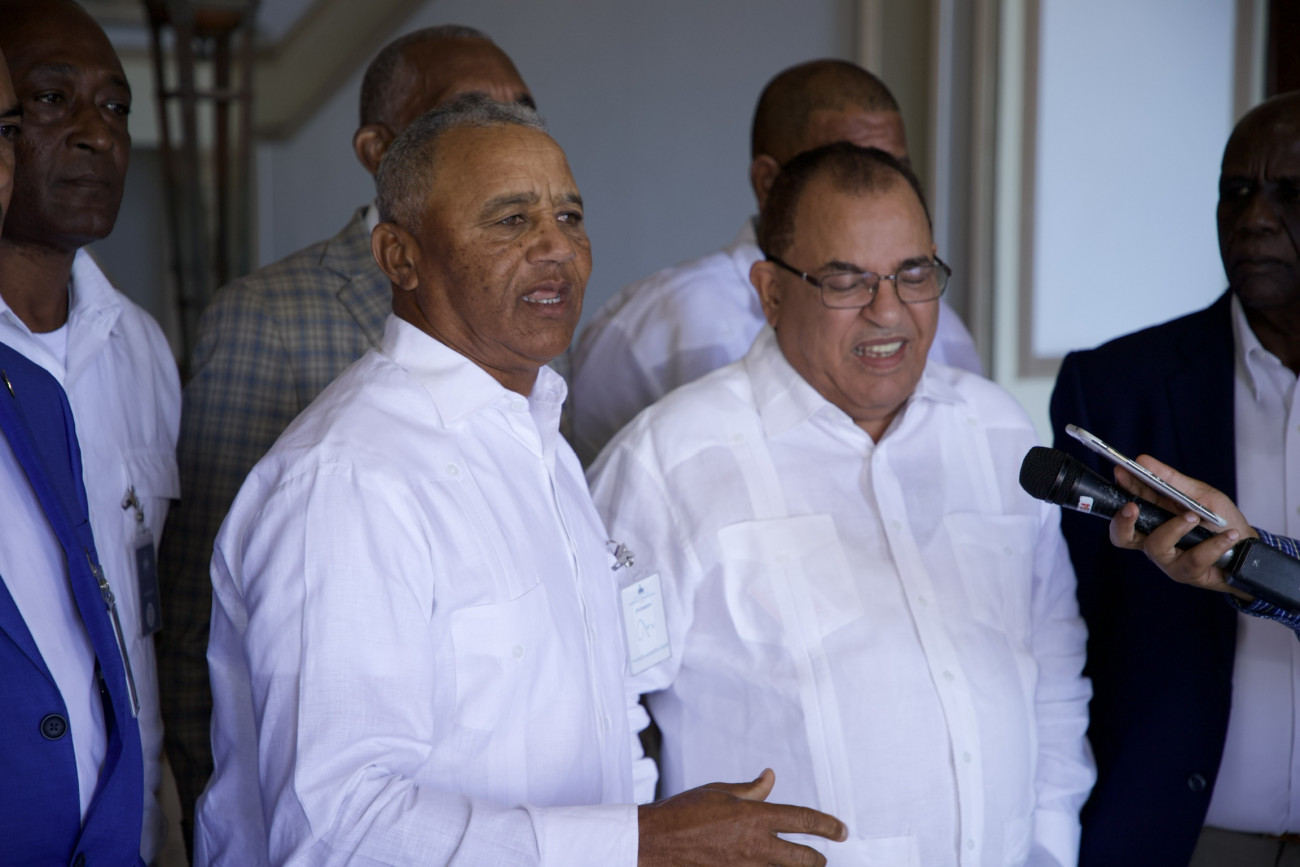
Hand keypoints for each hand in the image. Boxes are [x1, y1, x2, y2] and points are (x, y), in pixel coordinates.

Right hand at [637, 768, 846, 866]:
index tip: (841, 831)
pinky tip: (769, 866)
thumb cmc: (683, 812)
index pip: (804, 820)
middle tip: (823, 857)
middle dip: (819, 859)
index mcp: (755, 816)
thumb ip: (751, 789)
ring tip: (800, 864)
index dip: (828, 826)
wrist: (655, 843)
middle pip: (804, 859)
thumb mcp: (719, 791)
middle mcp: (756, 846)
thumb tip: (771, 777)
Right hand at [1107, 455, 1256, 598]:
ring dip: (1175, 528)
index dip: (1118, 492)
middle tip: (1132, 507)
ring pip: (1156, 546)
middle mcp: (1154, 541)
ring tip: (1195, 517)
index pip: (1125, 508)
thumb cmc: (1220, 521)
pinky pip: (1194, 559)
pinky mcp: (1188, 573)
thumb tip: (1142, 460)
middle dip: (1122, 522)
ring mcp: (1169, 560)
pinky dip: (1213, 544)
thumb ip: (1171, 480)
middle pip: (1121, 537)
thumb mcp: (1199, 494)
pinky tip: (1229, 535)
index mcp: (1152, 520)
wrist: (1248, 550)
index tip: (1121, 473)